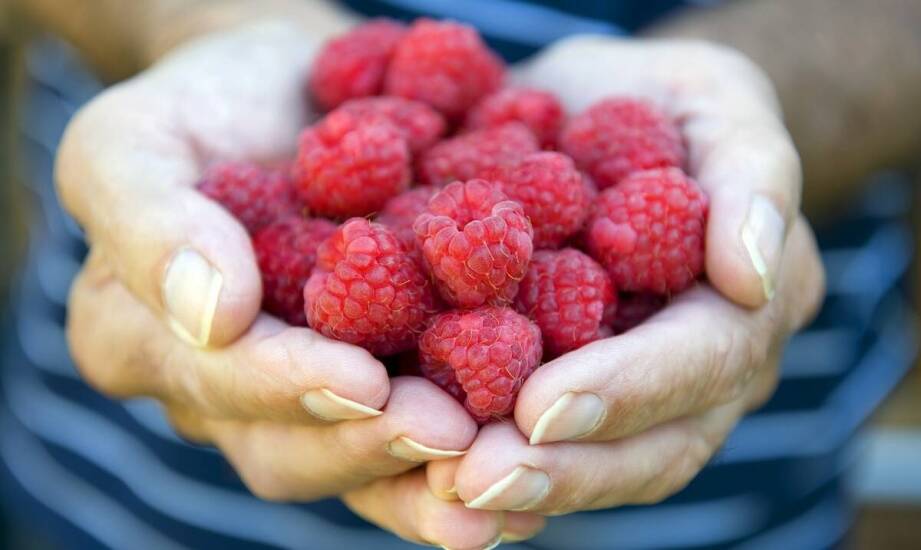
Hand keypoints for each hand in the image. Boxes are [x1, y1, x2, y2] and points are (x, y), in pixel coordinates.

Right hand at [60, 21, 542, 547]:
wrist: (290, 93)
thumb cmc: (202, 104)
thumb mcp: (134, 137)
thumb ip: (148, 220)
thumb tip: (211, 316)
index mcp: (143, 341)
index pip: (214, 380)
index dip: (286, 386)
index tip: (361, 380)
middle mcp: (222, 389)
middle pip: (288, 448)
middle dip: (371, 445)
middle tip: (450, 434)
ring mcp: (300, 394)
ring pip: (355, 461)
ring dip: (426, 476)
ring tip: (499, 477)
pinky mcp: (374, 379)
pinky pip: (409, 433)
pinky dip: (463, 458)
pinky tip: (526, 467)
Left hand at [426, 37, 824, 513]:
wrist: (593, 114)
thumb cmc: (659, 98)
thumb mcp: (714, 99)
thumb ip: (753, 174)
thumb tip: (751, 276)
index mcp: (742, 302)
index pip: (702, 359)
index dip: (628, 388)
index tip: (540, 407)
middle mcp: (699, 370)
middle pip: (653, 446)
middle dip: (567, 469)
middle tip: (478, 480)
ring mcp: (640, 393)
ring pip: (600, 467)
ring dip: (524, 488)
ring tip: (445, 491)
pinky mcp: (570, 389)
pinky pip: (545, 449)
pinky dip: (494, 470)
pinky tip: (429, 485)